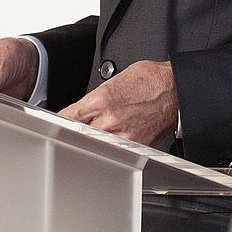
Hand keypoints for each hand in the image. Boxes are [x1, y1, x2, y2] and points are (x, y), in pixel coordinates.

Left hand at [60, 60, 177, 145]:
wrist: (177, 89)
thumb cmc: (151, 80)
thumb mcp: (115, 80)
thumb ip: (96, 97)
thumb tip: (85, 109)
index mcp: (100, 100)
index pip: (67, 117)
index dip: (58, 122)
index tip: (54, 126)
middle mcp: (109, 120)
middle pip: (78, 135)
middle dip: (74, 134)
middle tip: (71, 135)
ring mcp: (122, 136)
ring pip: (95, 146)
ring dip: (92, 143)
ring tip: (93, 140)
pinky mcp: (135, 146)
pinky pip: (116, 151)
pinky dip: (112, 148)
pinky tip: (112, 144)